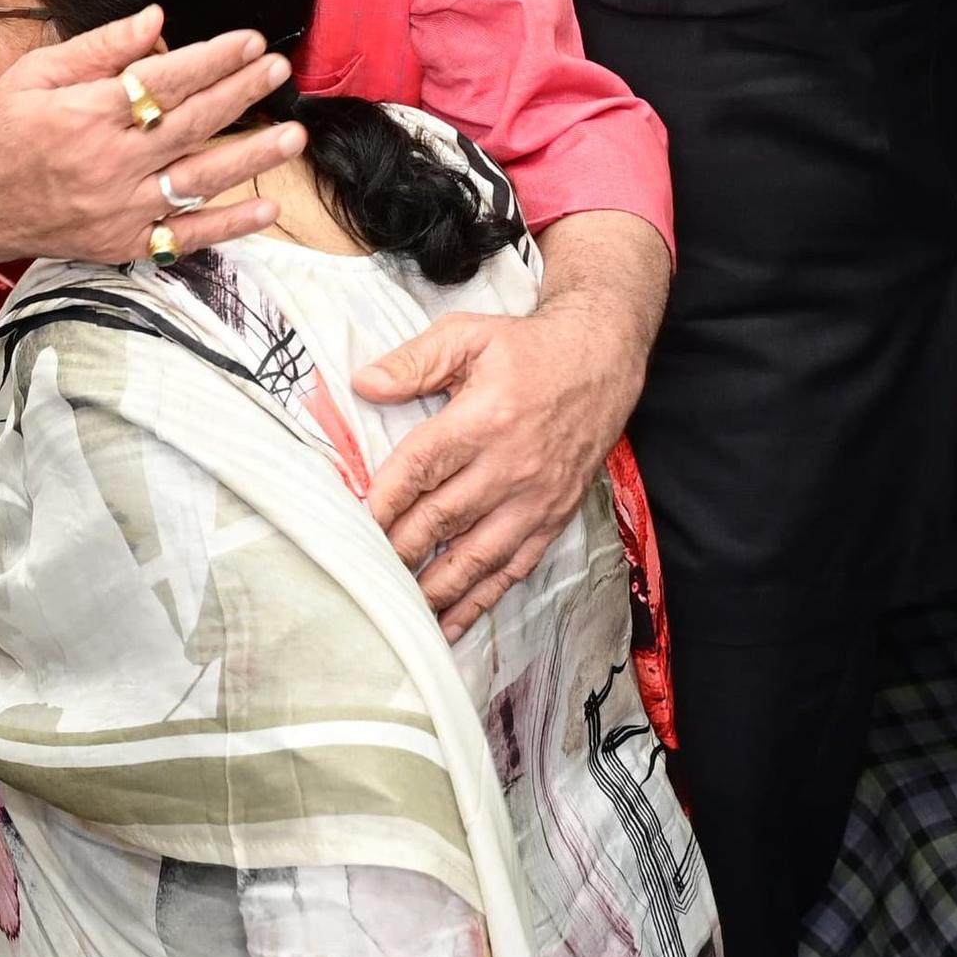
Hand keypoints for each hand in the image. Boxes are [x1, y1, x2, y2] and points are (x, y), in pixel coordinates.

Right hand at [0, 7, 303, 268]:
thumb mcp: (36, 74)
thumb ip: (99, 48)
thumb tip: (157, 20)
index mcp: (86, 113)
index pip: (166, 79)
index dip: (214, 58)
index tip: (251, 41)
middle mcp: (108, 162)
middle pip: (192, 122)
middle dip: (242, 92)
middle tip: (279, 69)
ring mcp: (118, 208)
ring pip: (199, 179)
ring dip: (251, 157)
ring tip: (293, 134)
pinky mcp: (120, 244)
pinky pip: (184, 238)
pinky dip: (227, 226)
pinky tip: (266, 209)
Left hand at [354, 287, 645, 636]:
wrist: (602, 363)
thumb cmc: (529, 350)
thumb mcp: (468, 335)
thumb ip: (414, 361)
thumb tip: (365, 384)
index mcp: (484, 420)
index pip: (421, 468)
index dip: (384, 499)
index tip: (353, 523)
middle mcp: (510, 467)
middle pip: (442, 518)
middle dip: (398, 548)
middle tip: (362, 570)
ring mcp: (535, 499)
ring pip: (476, 555)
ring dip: (435, 587)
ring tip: (399, 610)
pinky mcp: (553, 519)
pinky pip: (513, 568)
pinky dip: (481, 599)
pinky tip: (452, 621)